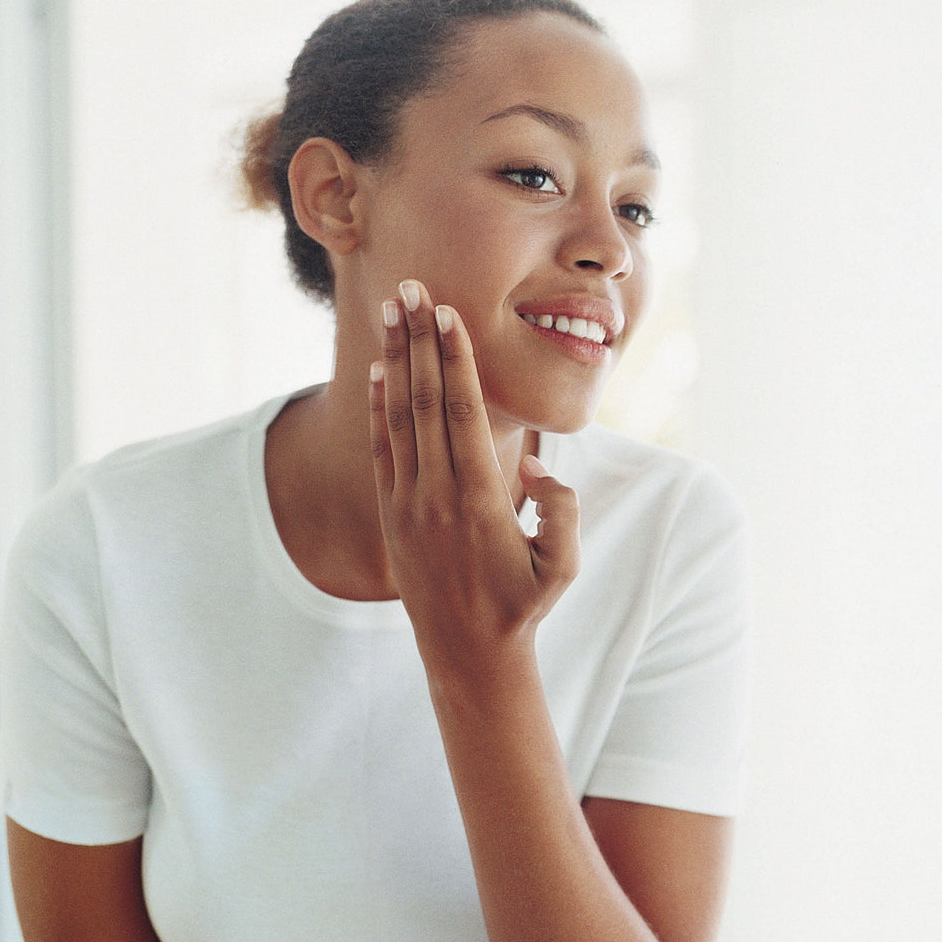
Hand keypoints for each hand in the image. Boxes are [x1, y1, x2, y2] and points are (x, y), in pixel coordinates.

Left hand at [370, 280, 579, 674]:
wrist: (468, 652)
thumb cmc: (524, 606)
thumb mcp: (562, 568)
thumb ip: (563, 516)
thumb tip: (541, 471)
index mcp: (479, 498)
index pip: (463, 413)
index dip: (453, 360)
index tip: (447, 314)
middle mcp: (436, 493)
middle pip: (424, 400)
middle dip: (417, 340)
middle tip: (411, 288)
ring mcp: (408, 502)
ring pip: (399, 416)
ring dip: (394, 359)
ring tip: (390, 312)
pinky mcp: (392, 514)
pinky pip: (382, 449)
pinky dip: (378, 407)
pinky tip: (378, 371)